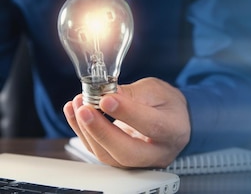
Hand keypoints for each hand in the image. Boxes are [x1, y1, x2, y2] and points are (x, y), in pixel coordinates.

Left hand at [63, 77, 190, 167]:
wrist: (172, 120)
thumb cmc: (167, 105)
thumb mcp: (156, 90)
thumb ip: (133, 93)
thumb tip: (105, 95)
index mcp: (173, 130)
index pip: (152, 126)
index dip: (127, 114)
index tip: (106, 99)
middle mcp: (158, 152)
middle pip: (127, 152)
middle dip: (101, 132)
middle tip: (85, 110)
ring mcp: (139, 161)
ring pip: (109, 156)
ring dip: (88, 131)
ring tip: (78, 106)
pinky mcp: (121, 162)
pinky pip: (98, 152)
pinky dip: (83, 133)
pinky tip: (75, 113)